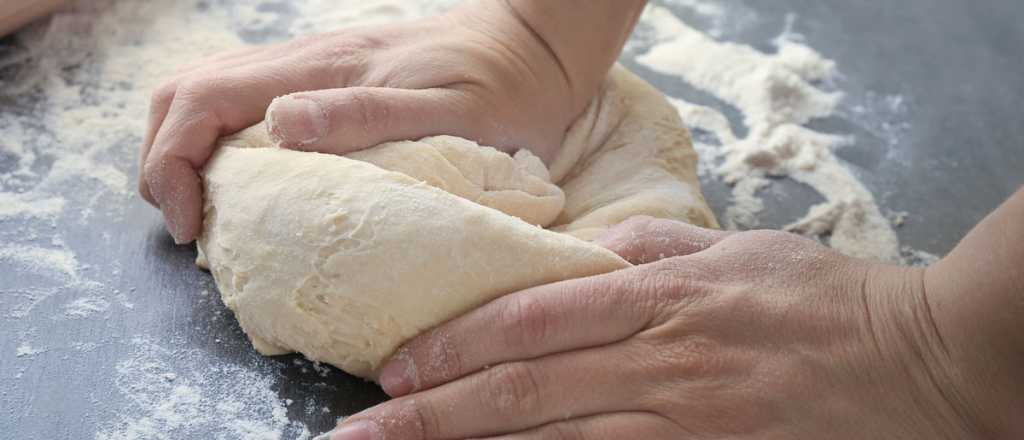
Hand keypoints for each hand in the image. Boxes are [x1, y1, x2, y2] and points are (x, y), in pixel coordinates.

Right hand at [139, 2, 584, 243]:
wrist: (536, 48)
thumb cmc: (504, 89)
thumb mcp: (451, 114)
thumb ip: (368, 115)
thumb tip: (280, 127)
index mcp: (322, 70)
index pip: (203, 100)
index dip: (173, 164)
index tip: (191, 227)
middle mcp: (304, 62)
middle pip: (186, 92)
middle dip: (164, 159)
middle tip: (191, 226)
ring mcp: (313, 67)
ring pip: (211, 94)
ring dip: (189, 150)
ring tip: (210, 212)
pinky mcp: (329, 80)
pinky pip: (248, 103)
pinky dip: (223, 145)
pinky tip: (252, 184)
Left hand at [324, 217, 985, 438]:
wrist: (920, 359)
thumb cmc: (821, 299)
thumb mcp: (733, 248)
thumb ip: (650, 246)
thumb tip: (577, 254)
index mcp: (661, 294)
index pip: (532, 318)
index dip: (456, 343)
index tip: (397, 366)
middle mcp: (661, 359)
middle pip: (524, 390)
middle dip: (433, 414)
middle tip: (362, 432)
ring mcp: (686, 421)